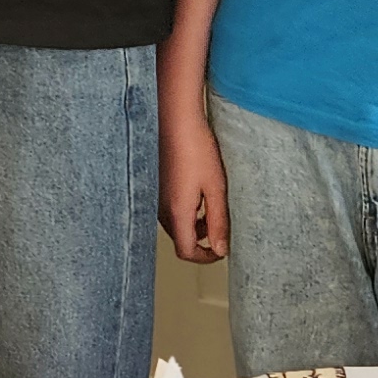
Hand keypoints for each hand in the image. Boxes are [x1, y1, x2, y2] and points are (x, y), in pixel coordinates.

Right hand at [159, 105, 228, 262]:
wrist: (176, 120)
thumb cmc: (196, 148)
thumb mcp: (216, 188)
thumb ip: (218, 221)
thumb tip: (221, 248)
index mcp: (177, 212)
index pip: (186, 251)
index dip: (205, 257)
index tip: (220, 250)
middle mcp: (162, 208)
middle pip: (180, 239)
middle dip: (201, 240)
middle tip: (219, 229)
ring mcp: (156, 197)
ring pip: (174, 224)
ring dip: (193, 225)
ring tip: (211, 207)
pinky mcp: (156, 186)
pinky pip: (169, 209)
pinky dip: (185, 210)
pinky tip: (197, 191)